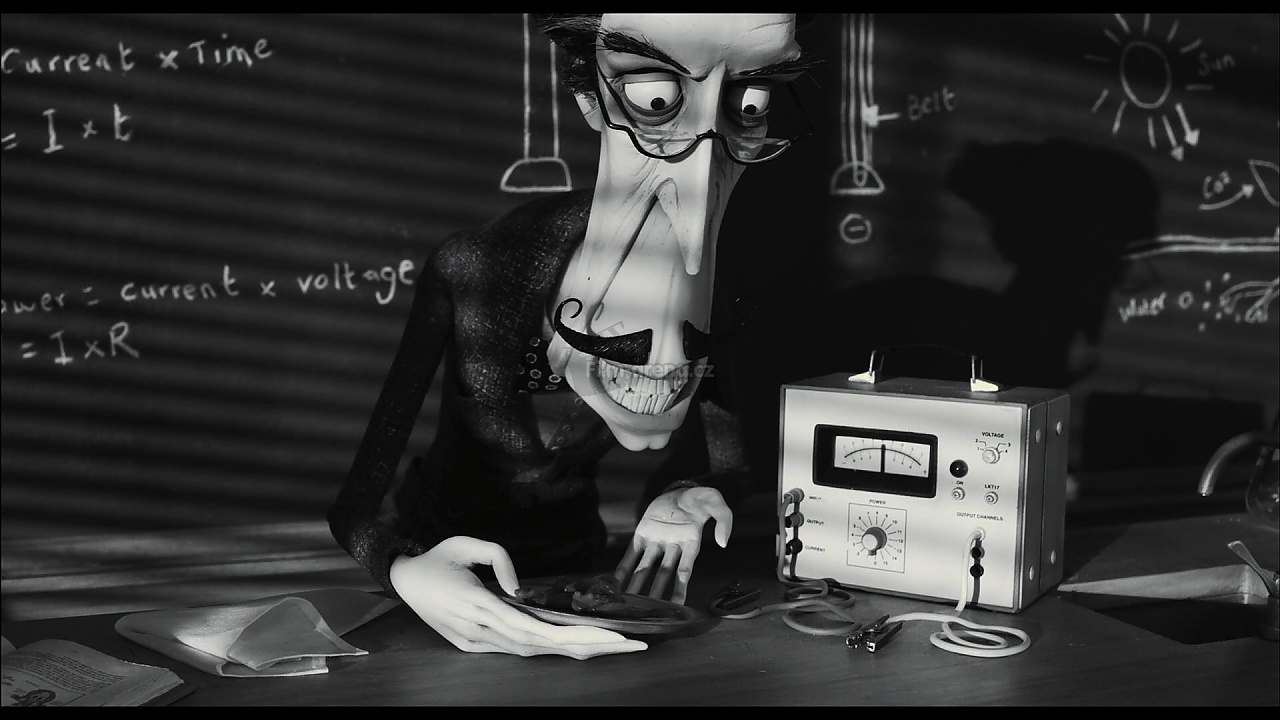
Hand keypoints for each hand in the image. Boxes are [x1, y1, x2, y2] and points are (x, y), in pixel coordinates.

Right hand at [389, 536, 647, 658]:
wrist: (399, 579)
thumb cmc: (435, 557)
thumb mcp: (465, 543)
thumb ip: (498, 557)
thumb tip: (520, 586)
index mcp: (478, 605)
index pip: (537, 628)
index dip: (576, 635)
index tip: (611, 635)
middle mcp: (480, 630)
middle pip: (543, 645)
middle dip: (590, 646)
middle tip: (632, 645)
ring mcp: (475, 642)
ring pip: (532, 651)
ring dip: (573, 650)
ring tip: (613, 647)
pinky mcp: (472, 644)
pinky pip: (517, 648)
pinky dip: (547, 648)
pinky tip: (574, 648)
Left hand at [615, 486, 732, 604]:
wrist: (685, 490)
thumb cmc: (704, 500)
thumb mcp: (718, 504)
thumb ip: (724, 522)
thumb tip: (723, 542)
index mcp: (691, 544)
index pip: (685, 570)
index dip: (680, 588)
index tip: (677, 606)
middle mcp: (673, 547)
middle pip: (663, 573)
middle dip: (655, 592)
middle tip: (647, 611)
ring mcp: (657, 541)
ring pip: (646, 566)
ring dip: (637, 583)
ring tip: (628, 601)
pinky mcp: (643, 533)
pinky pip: (632, 552)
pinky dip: (624, 566)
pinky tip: (616, 580)